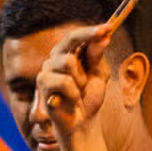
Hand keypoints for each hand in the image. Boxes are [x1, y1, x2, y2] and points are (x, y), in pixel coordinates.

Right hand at [34, 23, 114, 138]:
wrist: (82, 123)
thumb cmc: (88, 98)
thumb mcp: (99, 74)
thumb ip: (98, 56)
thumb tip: (103, 37)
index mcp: (68, 54)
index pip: (77, 36)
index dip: (91, 30)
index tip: (108, 27)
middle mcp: (55, 58)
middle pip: (70, 40)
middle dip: (89, 40)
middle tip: (105, 38)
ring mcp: (47, 70)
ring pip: (68, 61)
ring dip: (81, 80)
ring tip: (80, 92)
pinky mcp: (43, 85)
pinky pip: (65, 82)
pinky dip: (75, 94)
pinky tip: (72, 101)